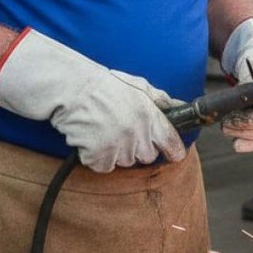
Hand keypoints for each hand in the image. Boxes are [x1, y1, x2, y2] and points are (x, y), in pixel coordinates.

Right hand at [0, 29, 185, 172]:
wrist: (73, 89)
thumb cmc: (105, 85)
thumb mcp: (139, 86)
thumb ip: (162, 101)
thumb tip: (180, 108)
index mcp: (150, 117)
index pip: (172, 144)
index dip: (173, 149)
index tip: (172, 151)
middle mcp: (137, 134)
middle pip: (148, 156)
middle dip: (139, 147)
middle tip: (125, 129)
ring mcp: (118, 148)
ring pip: (125, 161)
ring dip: (118, 151)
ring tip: (105, 129)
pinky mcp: (99, 158)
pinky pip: (105, 166)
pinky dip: (98, 157)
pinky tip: (93, 138)